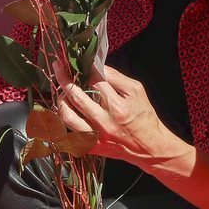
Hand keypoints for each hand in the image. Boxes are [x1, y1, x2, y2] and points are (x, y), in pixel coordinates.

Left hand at [55, 63, 183, 166]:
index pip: (94, 81)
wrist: (148, 147)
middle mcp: (104, 122)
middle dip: (64, 79)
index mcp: (117, 106)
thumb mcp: (136, 91)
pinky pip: (68, 134)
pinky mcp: (90, 147)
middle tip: (59, 68)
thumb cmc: (144, 117)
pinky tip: (64, 111)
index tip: (75, 61)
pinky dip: (62, 121)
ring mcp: (95, 136)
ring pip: (67, 116)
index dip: (83, 69)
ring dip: (61, 101)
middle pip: (76, 96)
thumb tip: (97, 66)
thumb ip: (116, 77)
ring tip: (62, 92)